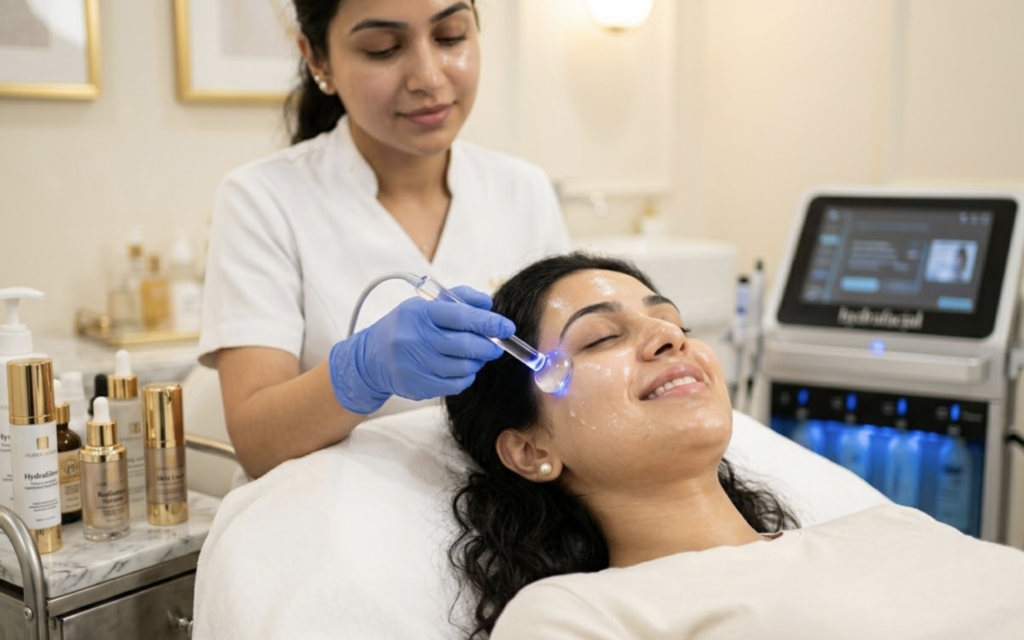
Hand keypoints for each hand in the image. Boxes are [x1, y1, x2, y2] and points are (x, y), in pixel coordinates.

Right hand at [329, 286, 513, 413]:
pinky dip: (466, 376)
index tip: (507, 327)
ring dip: (477, 361)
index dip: (488, 322)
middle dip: (488, 346)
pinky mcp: (417, 386)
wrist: (371, 358)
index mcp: (419, 313)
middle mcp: (414, 339)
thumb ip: (459, 299)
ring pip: (463, 367)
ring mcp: (414, 365)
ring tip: (476, 355)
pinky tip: (461, 368)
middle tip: (497, 345)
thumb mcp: (425, 305)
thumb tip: (488, 303)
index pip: (460, 316)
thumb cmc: (407, 327)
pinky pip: (456, 384)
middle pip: (464, 345)